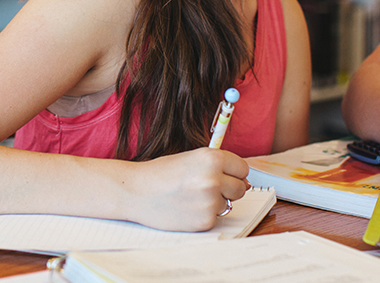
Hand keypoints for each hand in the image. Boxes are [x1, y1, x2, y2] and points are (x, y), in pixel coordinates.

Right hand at [121, 147, 249, 231]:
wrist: (135, 191)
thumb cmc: (159, 173)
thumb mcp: (189, 159)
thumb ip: (217, 167)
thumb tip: (244, 183)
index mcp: (211, 158)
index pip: (242, 168)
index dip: (232, 171)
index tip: (223, 174)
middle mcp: (213, 179)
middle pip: (240, 188)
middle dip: (227, 188)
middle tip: (204, 186)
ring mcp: (210, 202)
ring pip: (228, 204)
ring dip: (215, 202)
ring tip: (190, 196)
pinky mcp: (204, 221)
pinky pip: (215, 217)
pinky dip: (203, 214)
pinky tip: (186, 207)